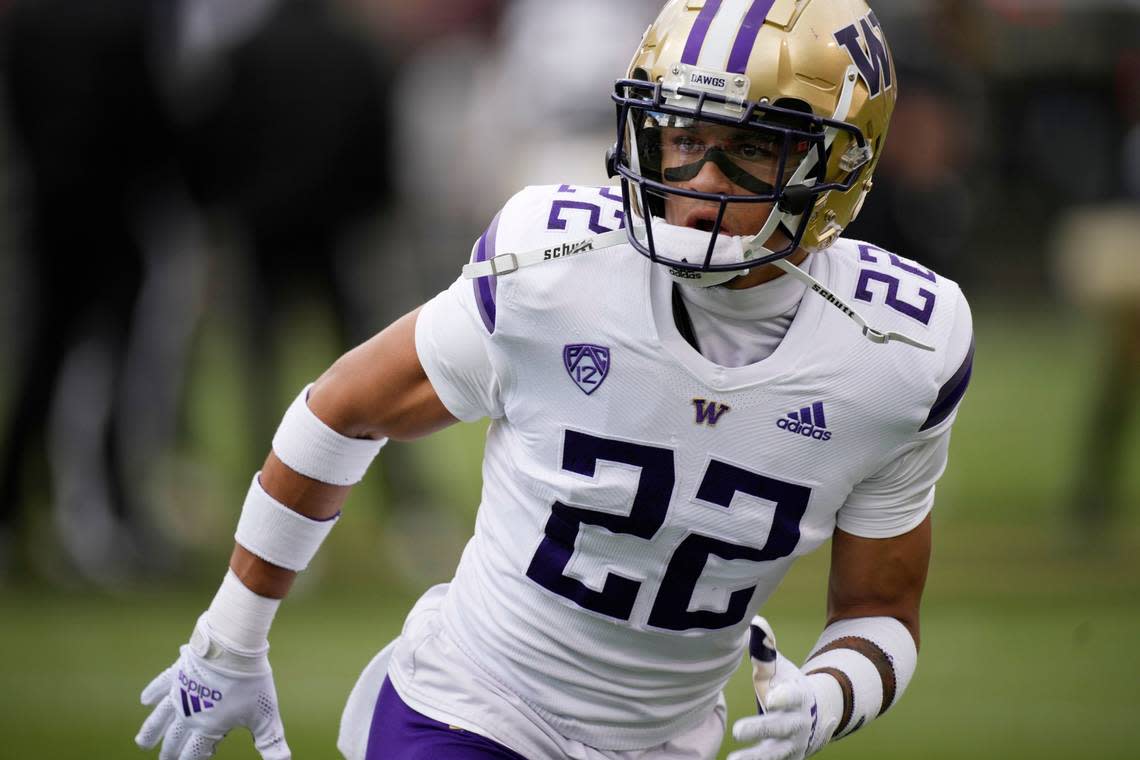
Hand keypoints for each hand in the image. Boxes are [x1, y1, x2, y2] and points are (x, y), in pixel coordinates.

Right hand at [135, 617, 290, 759]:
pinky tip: (145, 700)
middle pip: (175, 740)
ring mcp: (180, 693)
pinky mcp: (178, 672)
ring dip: (151, 731)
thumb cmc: (251, 682)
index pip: (195, 754)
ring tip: (143, 743)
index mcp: (208, 728)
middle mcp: (189, 714)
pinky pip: (161, 685)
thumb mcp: (265, 716)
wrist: (233, 646)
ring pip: (160, 718)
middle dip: (170, 752)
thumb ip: (271, 744)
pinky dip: (152, 693)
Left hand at [727, 617, 836, 759]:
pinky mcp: (787, 759)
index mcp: (797, 696)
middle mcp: (797, 723)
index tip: (771, 697)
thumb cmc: (787, 687)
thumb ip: (766, 649)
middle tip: (737, 731)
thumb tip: (754, 621)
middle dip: (759, 728)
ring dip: (755, 758)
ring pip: (774, 753)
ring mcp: (793, 745)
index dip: (783, 697)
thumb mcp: (780, 669)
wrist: (815, 718)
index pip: (791, 696)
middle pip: (778, 726)